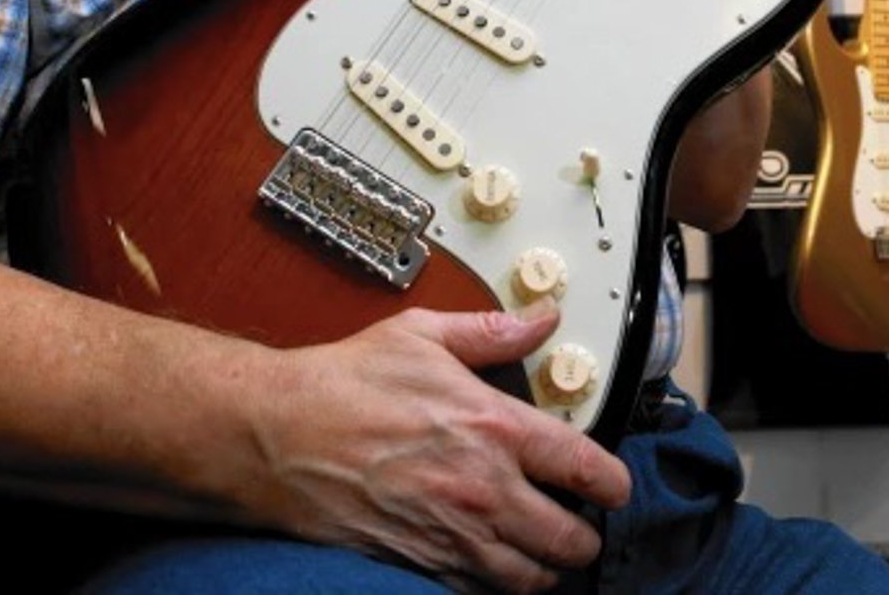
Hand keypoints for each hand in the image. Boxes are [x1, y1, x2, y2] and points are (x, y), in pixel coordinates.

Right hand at [237, 303, 631, 592]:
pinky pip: (480, 591)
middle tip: (580, 524)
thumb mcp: (420, 336)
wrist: (275, 436)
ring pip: (531, 578)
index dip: (613, 484)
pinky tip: (492, 563)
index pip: (586, 469)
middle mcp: (482, 490)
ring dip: (545, 568)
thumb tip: (540, 320)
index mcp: (493, 429)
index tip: (613, 486)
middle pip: (570, 539)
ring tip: (543, 551)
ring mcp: (452, 535)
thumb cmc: (340, 385)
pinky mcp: (420, 564)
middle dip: (584, 536)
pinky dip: (495, 583)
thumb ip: (490, 331)